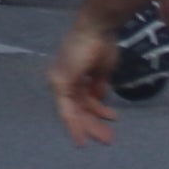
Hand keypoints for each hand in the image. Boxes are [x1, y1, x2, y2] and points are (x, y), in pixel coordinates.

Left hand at [48, 18, 119, 147]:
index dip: (93, 113)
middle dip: (94, 124)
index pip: (81, 99)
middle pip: (78, 108)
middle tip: (109, 139)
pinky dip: (74, 125)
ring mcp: (59, 81)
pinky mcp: (60, 83)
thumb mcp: (101, 71)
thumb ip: (98, 85)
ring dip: (90, 126)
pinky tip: (82, 138)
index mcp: (72, 76)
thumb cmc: (101, 45)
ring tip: (108, 138)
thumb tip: (99, 99)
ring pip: (74, 112)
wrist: (97, 29)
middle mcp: (62, 80)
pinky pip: (66, 110)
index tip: (107, 124)